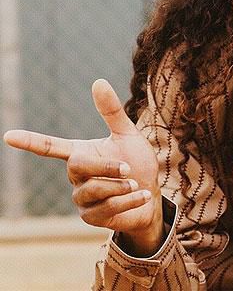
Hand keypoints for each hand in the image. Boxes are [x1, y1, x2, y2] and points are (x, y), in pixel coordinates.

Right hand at [3, 79, 163, 253]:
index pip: (51, 147)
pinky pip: (105, 208)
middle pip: (77, 166)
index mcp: (80, 152)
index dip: (31, 142)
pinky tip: (142, 195)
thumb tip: (98, 81)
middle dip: (106, 167)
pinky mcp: (90, 217)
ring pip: (92, 190)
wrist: (152, 193)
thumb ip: (111, 111)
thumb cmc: (137, 162)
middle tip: (128, 169)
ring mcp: (80, 198)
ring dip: (120, 186)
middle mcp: (75, 175)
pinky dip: (129, 200)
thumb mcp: (127, 134)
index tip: (8, 136)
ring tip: (135, 183)